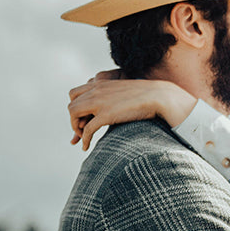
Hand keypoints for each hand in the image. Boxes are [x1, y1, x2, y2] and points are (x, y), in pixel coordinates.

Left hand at [67, 75, 197, 149]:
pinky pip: (87, 129)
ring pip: (73, 114)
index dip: (76, 108)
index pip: (75, 93)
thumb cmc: (147, 97)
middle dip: (73, 119)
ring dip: (75, 128)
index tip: (82, 120)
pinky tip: (86, 147)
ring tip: (83, 138)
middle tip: (81, 130)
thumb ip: (114, 96)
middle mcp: (96, 90)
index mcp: (100, 83)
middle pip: (71, 104)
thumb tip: (113, 107)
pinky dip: (84, 139)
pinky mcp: (106, 114)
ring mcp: (99, 101)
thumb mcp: (125, 92)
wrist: (158, 96)